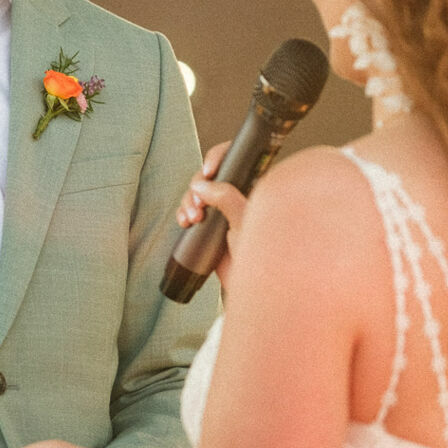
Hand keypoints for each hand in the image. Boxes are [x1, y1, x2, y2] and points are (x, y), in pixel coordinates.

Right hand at [176, 141, 245, 296]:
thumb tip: (202, 185)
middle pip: (211, 174)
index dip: (219, 158)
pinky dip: (184, 212)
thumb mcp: (246, 222)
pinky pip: (192, 210)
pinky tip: (184, 222)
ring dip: (188, 201)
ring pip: (198, 192)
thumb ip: (226, 198)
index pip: (237, 158)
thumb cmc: (264, 256)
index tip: (208, 171)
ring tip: (191, 218)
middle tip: (198, 205)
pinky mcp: (211, 226)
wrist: (256, 290)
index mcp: (256, 187)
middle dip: (198, 186)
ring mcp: (224, 210)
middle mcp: (240, 195)